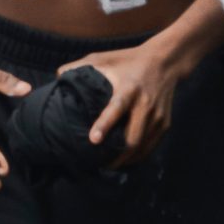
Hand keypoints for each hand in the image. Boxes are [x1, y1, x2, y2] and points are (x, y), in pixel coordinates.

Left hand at [69, 38, 186, 169]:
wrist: (164, 61)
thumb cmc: (128, 60)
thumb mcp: (104, 58)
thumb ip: (80, 66)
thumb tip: (57, 77)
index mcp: (129, 88)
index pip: (116, 108)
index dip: (104, 125)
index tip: (93, 140)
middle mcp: (145, 104)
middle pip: (133, 138)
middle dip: (116, 157)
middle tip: (98, 165)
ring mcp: (157, 116)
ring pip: (142, 148)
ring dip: (125, 161)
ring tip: (109, 166)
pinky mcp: (165, 123)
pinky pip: (150, 146)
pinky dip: (137, 157)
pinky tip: (125, 160)